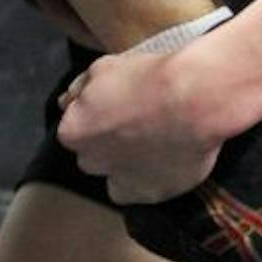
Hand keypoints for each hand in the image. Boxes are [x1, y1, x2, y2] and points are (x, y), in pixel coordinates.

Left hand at [56, 50, 220, 202]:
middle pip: (94, 155)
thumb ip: (80, 89)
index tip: (121, 109)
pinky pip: (141, 193)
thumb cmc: (150, 77)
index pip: (75, 130)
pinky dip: (149, 182)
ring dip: (129, 164)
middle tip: (139, 124)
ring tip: (157, 142)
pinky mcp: (151, 194)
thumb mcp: (104, 67)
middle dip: (110, 143)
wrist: (195, 98)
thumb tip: (66, 101)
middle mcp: (91, 161)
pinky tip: (164, 163)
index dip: (99, 119)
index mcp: (73, 131)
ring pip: (117, 176)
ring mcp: (120, 180)